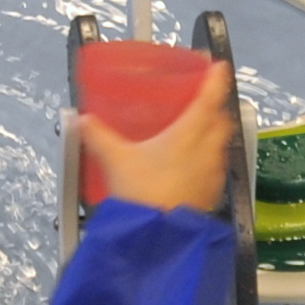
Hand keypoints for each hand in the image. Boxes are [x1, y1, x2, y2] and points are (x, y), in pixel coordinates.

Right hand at [80, 61, 237, 214]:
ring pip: (220, 145)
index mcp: (188, 135)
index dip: (215, 81)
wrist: (157, 237)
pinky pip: (215, 168)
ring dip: (214, 134)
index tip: (218, 66)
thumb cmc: (141, 192)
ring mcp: (212, 174)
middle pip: (221, 121)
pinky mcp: (211, 195)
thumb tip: (82, 119)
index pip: (208, 100)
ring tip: (198, 131)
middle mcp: (206, 151)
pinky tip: (191, 165)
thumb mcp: (114, 160)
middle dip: (216, 108)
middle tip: (204, 100)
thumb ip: (97, 136)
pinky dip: (208, 158)